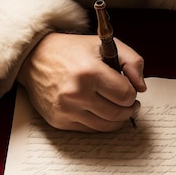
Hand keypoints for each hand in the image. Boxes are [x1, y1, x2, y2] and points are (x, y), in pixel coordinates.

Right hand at [17, 32, 145, 131]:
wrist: (33, 58)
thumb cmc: (71, 50)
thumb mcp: (104, 45)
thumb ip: (132, 61)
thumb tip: (142, 88)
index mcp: (89, 72)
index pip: (126, 96)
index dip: (132, 93)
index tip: (128, 89)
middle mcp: (76, 94)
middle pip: (118, 114)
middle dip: (128, 109)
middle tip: (128, 103)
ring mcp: (66, 110)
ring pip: (106, 126)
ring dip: (116, 119)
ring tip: (117, 108)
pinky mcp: (59, 121)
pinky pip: (89, 130)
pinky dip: (98, 122)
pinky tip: (98, 110)